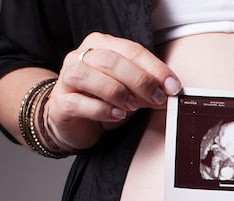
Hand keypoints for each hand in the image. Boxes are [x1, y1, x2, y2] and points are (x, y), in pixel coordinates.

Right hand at [47, 32, 181, 149]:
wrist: (74, 122)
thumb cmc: (103, 100)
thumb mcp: (131, 91)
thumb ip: (148, 88)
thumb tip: (170, 92)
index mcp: (101, 45)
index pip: (132, 50)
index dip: (155, 68)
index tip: (173, 86)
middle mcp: (81, 57)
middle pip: (111, 61)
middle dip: (140, 80)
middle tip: (157, 98)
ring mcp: (66, 78)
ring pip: (88, 76)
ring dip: (117, 91)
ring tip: (133, 106)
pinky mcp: (60, 103)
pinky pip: (78, 102)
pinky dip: (101, 109)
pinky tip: (117, 115)